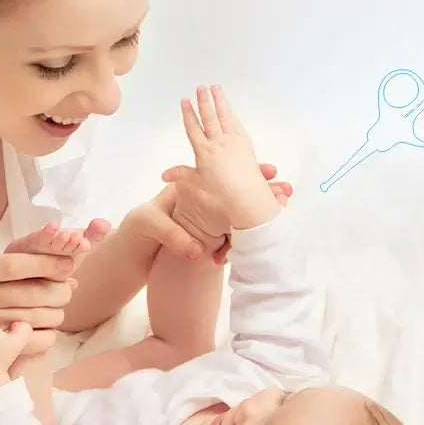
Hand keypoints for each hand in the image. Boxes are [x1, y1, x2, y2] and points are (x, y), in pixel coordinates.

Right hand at [0, 250, 75, 356]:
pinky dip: (51, 335)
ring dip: (56, 314)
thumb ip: (38, 260)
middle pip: (32, 293)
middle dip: (59, 292)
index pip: (14, 266)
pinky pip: (41, 341)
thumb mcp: (9, 268)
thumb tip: (70, 265)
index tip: (68, 264)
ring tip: (53, 310)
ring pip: (40, 317)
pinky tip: (46, 328)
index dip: (45, 264)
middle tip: (66, 291)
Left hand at [124, 169, 290, 262]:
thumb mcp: (154, 227)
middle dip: (263, 190)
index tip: (269, 173)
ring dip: (261, 207)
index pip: (222, 173)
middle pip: (238, 187)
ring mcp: (209, 212)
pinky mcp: (211, 230)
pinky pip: (234, 229)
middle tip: (285, 192)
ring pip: (241, 207)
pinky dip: (249, 230)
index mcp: (189, 185)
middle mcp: (204, 195)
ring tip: (283, 206)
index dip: (246, 172)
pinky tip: (266, 234)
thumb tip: (196, 252)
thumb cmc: (143, 225)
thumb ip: (174, 236)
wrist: (137, 242)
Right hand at [165, 85, 280, 235]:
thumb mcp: (197, 183)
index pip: (193, 128)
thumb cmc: (220, 193)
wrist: (246, 197)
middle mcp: (217, 143)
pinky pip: (235, 122)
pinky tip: (228, 106)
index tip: (185, 101)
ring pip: (223, 115)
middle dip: (203, 101)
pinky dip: (230, 112)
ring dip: (219, 100)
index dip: (188, 114)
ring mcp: (232, 141)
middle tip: (200, 87)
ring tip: (215, 87)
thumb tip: (163, 175)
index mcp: (203, 152)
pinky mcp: (244, 142)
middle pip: (209, 117)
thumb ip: (181, 174)